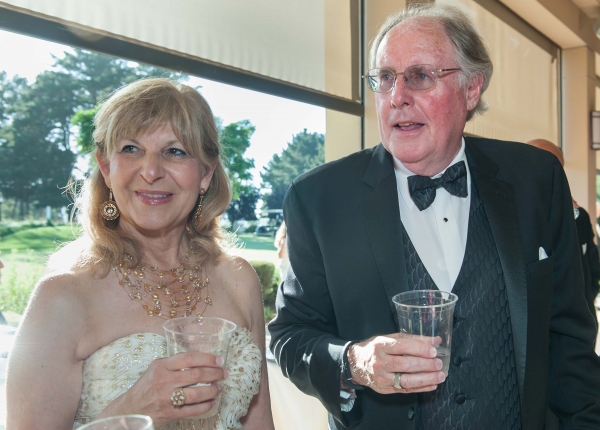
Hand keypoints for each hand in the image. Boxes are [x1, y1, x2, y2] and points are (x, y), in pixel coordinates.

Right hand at [100, 351, 226, 426]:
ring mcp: (167, 399)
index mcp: (162, 366)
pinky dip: (206, 405)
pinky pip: (193, 410)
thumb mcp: (156, 368)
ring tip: (219, 387)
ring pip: (197, 393)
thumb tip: (200, 358)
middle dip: (215, 373)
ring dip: (212, 390)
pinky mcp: (170, 414)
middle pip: (196, 375)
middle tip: (224, 373)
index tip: (219, 360)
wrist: (131, 409)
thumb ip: (174, 362)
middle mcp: (164, 381)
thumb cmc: (147, 386)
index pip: (189, 358)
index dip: (207, 358)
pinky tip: (211, 401)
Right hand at [348, 333, 444, 393]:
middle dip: (425, 365)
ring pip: (406, 381)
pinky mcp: (384, 389)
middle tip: (439, 364)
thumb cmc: (375, 349)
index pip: (402, 347)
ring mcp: (381, 378)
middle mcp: (379, 362)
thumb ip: (412, 339)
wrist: (356, 364)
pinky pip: (405, 390)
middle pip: (405, 365)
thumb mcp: (389, 339)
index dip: (419, 349)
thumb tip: (435, 341)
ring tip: (440, 376)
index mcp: (380, 346)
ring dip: (426, 379)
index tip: (433, 351)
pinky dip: (421, 388)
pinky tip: (432, 385)